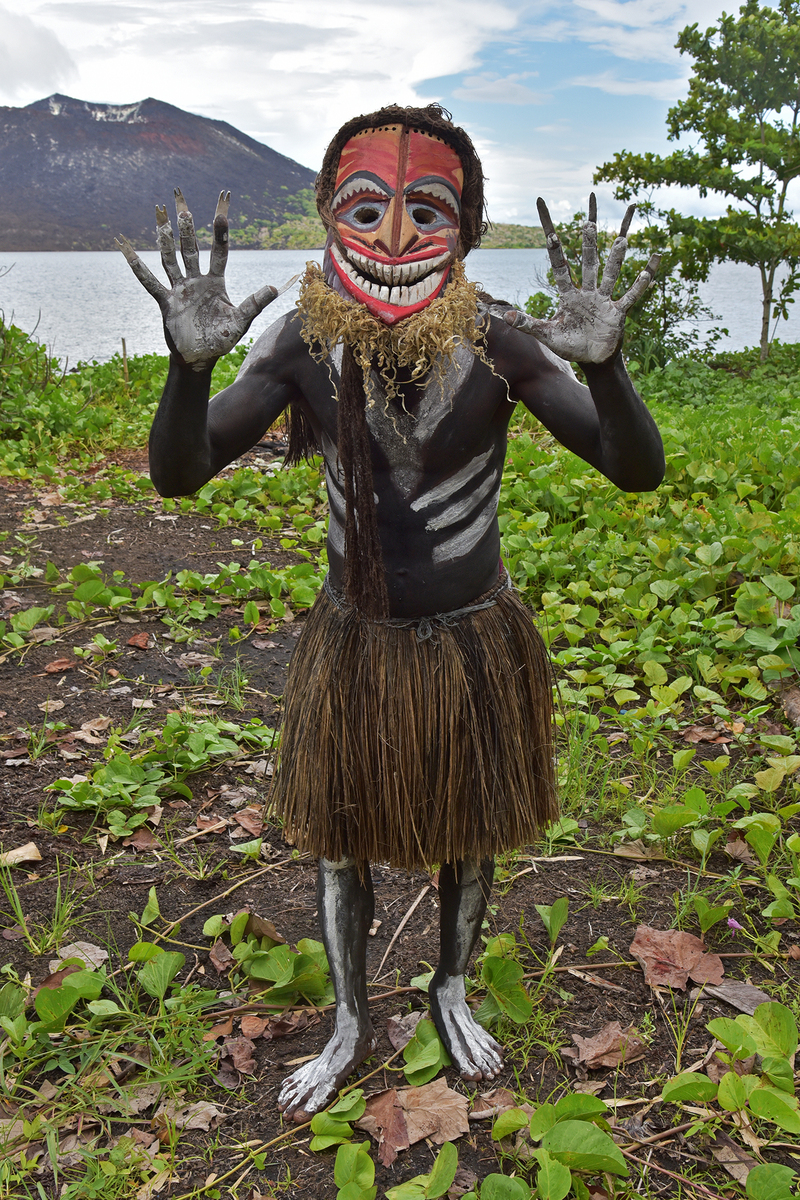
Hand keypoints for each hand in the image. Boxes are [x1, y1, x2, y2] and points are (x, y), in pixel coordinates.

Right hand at [116, 189, 293, 368]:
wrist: (199, 359)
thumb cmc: (221, 339)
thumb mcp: (240, 321)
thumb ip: (255, 303)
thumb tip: (274, 286)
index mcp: (216, 282)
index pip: (219, 251)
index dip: (220, 231)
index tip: (222, 210)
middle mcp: (196, 281)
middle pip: (190, 246)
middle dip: (186, 224)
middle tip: (182, 199)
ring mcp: (179, 289)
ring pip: (170, 258)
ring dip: (165, 237)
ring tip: (160, 213)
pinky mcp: (166, 302)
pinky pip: (150, 282)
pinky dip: (138, 267)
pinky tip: (127, 250)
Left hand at [504, 194, 659, 363]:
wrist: (593, 361)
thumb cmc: (570, 346)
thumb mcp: (547, 334)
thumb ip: (527, 324)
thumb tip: (505, 315)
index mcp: (569, 295)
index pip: (559, 265)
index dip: (555, 248)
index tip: (550, 230)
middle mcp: (588, 292)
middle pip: (588, 263)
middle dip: (588, 244)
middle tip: (587, 221)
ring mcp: (604, 300)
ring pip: (611, 274)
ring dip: (616, 258)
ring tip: (621, 239)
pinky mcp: (618, 312)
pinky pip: (631, 295)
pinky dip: (641, 282)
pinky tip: (651, 264)